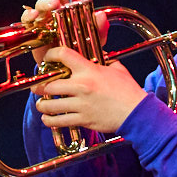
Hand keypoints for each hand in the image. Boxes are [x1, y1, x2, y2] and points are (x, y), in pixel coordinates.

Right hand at [23, 0, 104, 67]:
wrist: (64, 67)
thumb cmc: (77, 48)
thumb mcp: (93, 39)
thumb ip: (99, 29)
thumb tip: (101, 16)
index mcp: (68, 3)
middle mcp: (54, 7)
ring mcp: (42, 17)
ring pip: (40, 2)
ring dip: (47, 1)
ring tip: (54, 4)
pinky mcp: (33, 30)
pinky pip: (27, 19)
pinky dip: (29, 15)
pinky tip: (34, 15)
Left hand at [30, 46, 145, 134]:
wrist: (137, 112)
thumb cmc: (129, 91)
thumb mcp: (117, 69)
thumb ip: (105, 61)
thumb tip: (100, 56)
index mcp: (89, 70)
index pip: (62, 55)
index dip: (50, 55)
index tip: (47, 59)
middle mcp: (82, 86)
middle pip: (49, 84)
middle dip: (40, 87)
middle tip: (38, 88)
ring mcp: (81, 104)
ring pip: (50, 105)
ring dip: (42, 105)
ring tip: (42, 105)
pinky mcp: (83, 120)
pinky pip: (59, 121)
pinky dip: (50, 121)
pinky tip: (48, 119)